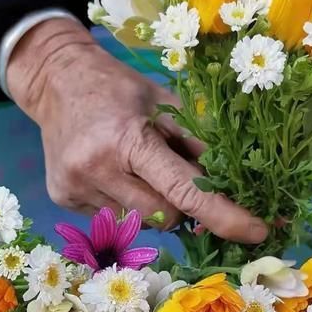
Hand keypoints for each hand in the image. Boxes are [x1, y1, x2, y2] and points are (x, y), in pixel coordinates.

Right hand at [7, 17, 267, 243]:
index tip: (257, 231)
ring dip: (152, 204)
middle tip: (178, 178)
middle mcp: (97, 168)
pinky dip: (126, 202)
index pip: (184, 191)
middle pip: (165, 216)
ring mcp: (76, 188)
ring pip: (139, 222)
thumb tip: (236, 187)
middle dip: (182, 205)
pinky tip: (112, 173)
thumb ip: (199, 144)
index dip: (224, 216)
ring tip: (137, 169)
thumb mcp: (164, 103)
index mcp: (128, 138)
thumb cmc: (118, 89)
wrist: (54, 79)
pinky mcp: (62, 199)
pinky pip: (113, 219)